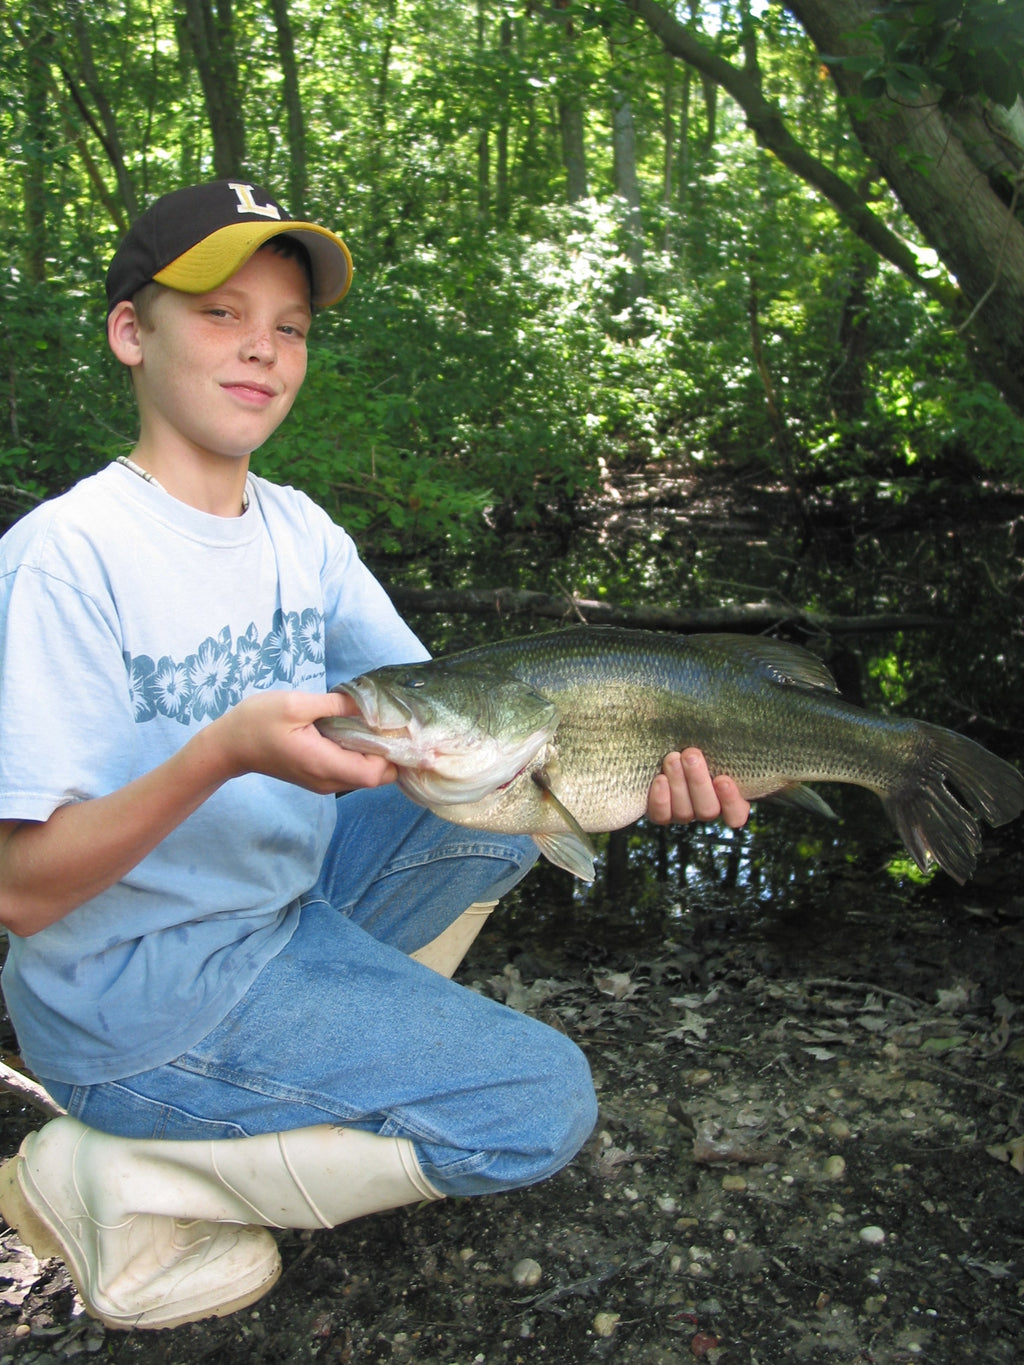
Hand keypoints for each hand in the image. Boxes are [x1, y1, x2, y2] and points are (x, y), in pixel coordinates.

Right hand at [207, 689, 397, 794]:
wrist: (229, 745)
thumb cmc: (257, 721)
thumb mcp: (296, 704)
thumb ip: (335, 705)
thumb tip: (369, 703)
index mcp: (323, 763)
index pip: (375, 773)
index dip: (391, 753)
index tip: (393, 726)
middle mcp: (327, 780)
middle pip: (376, 778)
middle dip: (388, 753)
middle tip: (386, 720)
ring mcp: (323, 782)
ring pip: (365, 777)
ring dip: (375, 753)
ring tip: (371, 722)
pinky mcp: (319, 777)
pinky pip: (351, 772)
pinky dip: (360, 755)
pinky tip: (355, 731)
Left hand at [646, 748, 749, 827]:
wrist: (666, 746)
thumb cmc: (696, 740)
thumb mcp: (711, 739)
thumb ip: (723, 739)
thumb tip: (739, 718)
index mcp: (727, 797)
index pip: (736, 814)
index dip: (731, 802)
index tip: (723, 780)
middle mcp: (705, 809)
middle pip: (708, 810)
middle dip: (698, 782)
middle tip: (691, 755)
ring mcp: (683, 814)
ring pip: (684, 812)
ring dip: (678, 784)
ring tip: (672, 759)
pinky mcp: (660, 814)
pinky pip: (661, 815)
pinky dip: (660, 799)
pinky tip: (660, 779)